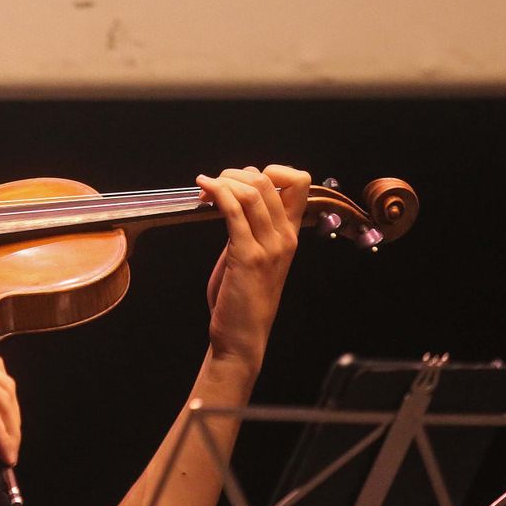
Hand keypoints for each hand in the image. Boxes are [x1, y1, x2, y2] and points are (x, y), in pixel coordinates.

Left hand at [195, 165, 309, 368]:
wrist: (242, 335)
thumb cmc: (243, 296)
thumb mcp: (254, 255)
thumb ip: (251, 227)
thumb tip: (238, 194)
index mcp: (291, 234)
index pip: (300, 182)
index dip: (273, 170)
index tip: (243, 180)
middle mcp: (285, 237)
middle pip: (270, 181)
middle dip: (236, 173)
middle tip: (214, 183)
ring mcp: (269, 247)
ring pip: (252, 193)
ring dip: (224, 181)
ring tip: (206, 186)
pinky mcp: (247, 257)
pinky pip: (234, 213)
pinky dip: (218, 193)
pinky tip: (205, 190)